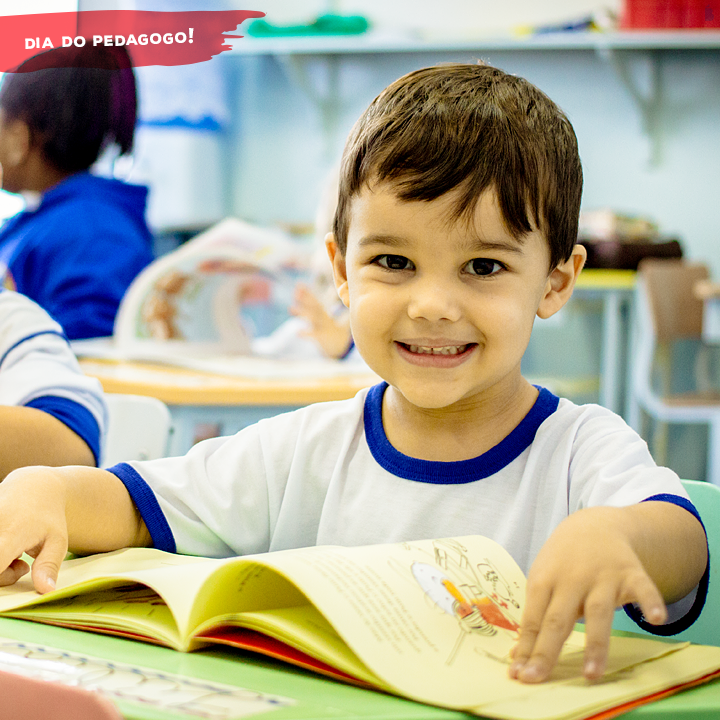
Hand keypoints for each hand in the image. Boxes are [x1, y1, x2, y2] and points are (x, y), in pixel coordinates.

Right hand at [0, 467, 69, 592]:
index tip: (5, 584)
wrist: (33, 487)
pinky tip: (4, 545)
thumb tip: (47, 591)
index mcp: (12, 532)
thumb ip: (49, 565)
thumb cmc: (48, 517)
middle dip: (2, 577)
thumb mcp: (57, 540)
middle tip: (22, 567)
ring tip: (13, 554)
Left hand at [290, 283, 351, 358]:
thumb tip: (289, 308)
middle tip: (295, 293)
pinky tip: (297, 332)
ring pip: (313, 318)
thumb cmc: (326, 330)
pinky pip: (314, 334)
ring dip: (302, 312)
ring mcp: (324, 327)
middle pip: (314, 307)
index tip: (299, 284)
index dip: (307, 292)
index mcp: (323, 313)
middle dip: (305, 299)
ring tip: (290, 308)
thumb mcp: (318, 320)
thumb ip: (305, 313)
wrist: (339, 344)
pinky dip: (306, 333)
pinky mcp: (322, 337)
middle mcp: (324, 318)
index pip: (315, 300)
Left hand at [509, 506, 666, 682]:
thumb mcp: (543, 579)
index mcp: (545, 580)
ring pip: (598, 612)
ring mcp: (602, 576)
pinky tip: (657, 618)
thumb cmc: (563, 560)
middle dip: (547, 650)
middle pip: (558, 619)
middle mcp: (571, 579)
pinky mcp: (631, 573)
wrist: (594, 523)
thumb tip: (520, 654)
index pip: (533, 619)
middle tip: (537, 678)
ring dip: (595, 644)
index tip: (519, 675)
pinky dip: (651, 601)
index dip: (527, 647)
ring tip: (592, 674)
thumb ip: (536, 615)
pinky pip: (643, 589)